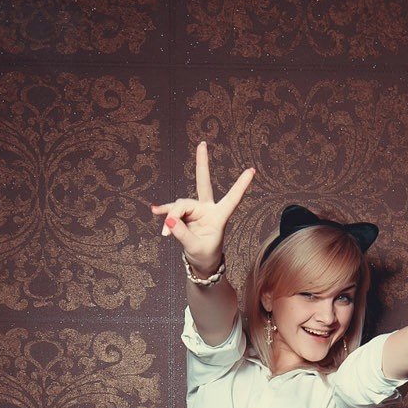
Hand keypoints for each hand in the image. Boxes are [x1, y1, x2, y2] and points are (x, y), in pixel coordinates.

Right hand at [150, 141, 254, 271]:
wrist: (200, 263)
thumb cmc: (205, 256)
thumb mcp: (195, 248)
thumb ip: (182, 234)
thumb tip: (169, 219)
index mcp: (219, 217)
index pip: (232, 199)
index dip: (241, 186)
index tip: (252, 171)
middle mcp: (208, 210)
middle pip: (203, 184)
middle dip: (202, 164)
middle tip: (202, 144)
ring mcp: (195, 211)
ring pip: (181, 205)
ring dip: (171, 217)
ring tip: (165, 233)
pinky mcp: (184, 215)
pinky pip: (171, 210)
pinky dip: (164, 212)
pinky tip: (155, 211)